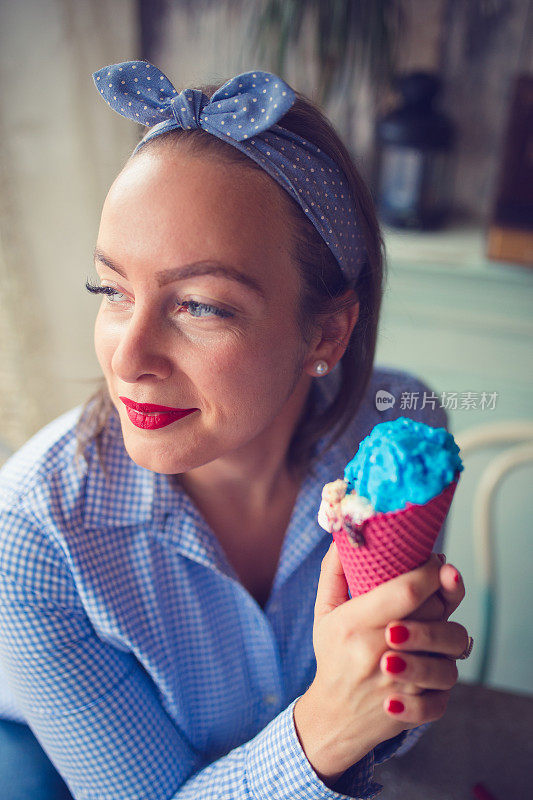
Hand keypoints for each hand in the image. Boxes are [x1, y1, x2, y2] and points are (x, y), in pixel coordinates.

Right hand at [293, 546, 468, 784]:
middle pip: (433, 613)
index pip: (407, 591)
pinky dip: (444, 672)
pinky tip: (431, 661)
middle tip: (432, 589)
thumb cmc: (334, 656)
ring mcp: (401, 684)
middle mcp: (378, 653)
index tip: (434, 560)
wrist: (334, 717)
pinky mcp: (417, 708)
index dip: (430, 571)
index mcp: (354, 625)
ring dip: (446, 633)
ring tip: (432, 624)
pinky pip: (448, 687)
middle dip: (439, 595)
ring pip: (450, 648)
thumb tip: (342, 536)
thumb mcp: (325, 612)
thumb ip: (333, 572)